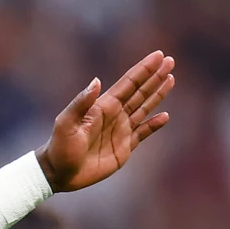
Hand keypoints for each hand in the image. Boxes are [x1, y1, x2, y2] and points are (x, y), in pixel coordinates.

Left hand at [36, 50, 175, 192]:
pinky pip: (143, 133)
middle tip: (170, 60)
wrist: (59, 173)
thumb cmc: (60, 146)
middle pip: (139, 92)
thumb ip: (81, 103)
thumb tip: (96, 81)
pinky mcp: (123, 148)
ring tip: (170, 79)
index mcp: (102, 107)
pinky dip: (154, 125)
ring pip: (144, 108)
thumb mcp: (66, 123)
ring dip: (157, 94)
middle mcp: (114, 115)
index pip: (128, 84)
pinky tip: (164, 116)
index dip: (143, 70)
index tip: (158, 55)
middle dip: (155, 77)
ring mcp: (120, 131)